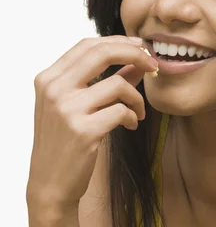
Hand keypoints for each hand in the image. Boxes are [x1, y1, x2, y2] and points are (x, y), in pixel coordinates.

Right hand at [26, 35, 157, 213]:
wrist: (50, 184)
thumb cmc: (65, 142)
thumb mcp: (76, 106)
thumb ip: (104, 81)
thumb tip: (138, 61)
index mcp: (49, 78)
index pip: (88, 45)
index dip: (119, 42)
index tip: (141, 48)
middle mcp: (54, 89)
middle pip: (102, 53)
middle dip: (136, 55)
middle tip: (154, 65)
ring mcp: (67, 109)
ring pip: (119, 85)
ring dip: (137, 98)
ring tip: (138, 112)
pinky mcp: (83, 131)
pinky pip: (122, 111)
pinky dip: (133, 116)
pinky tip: (132, 125)